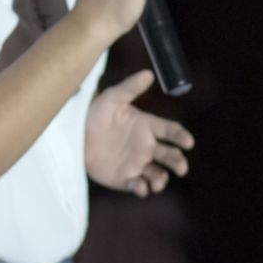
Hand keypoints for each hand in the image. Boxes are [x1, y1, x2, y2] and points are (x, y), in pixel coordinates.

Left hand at [85, 69, 194, 196]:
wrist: (75, 136)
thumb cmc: (95, 114)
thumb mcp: (112, 98)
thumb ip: (130, 88)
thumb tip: (149, 73)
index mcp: (147, 126)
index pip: (171, 131)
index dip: (181, 136)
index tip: (188, 142)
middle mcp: (146, 146)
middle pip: (170, 156)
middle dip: (178, 162)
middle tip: (181, 167)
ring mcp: (137, 163)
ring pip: (158, 175)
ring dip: (162, 180)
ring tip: (157, 181)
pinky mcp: (125, 178)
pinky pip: (139, 186)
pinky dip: (142, 189)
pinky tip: (139, 186)